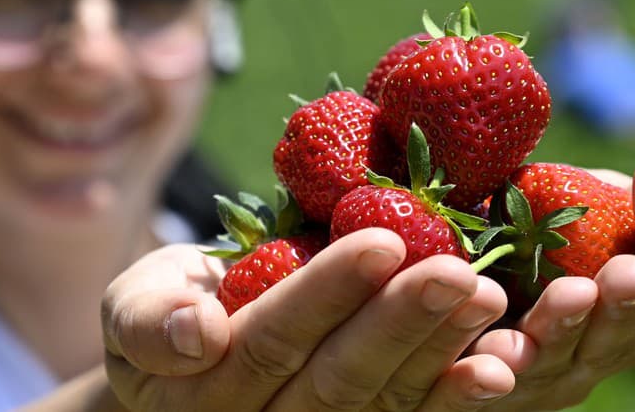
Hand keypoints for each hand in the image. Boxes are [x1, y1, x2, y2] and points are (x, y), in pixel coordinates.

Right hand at [102, 228, 513, 410]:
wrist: (189, 350)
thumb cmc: (163, 311)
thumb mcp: (134, 304)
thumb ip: (149, 321)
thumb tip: (197, 331)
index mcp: (205, 392)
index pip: (275, 339)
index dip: (328, 293)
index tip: (384, 239)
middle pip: (341, 380)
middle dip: (402, 323)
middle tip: (461, 272)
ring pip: (383, 404)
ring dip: (440, 355)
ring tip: (489, 302)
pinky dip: (452, 398)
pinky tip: (500, 370)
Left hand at [468, 150, 634, 410]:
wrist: (455, 295)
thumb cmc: (519, 242)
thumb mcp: (553, 208)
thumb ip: (583, 191)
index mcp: (632, 298)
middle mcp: (600, 347)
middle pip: (621, 330)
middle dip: (627, 298)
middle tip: (633, 270)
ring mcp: (547, 378)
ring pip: (556, 359)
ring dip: (561, 328)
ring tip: (569, 295)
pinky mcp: (488, 394)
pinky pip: (487, 390)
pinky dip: (490, 372)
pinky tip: (489, 350)